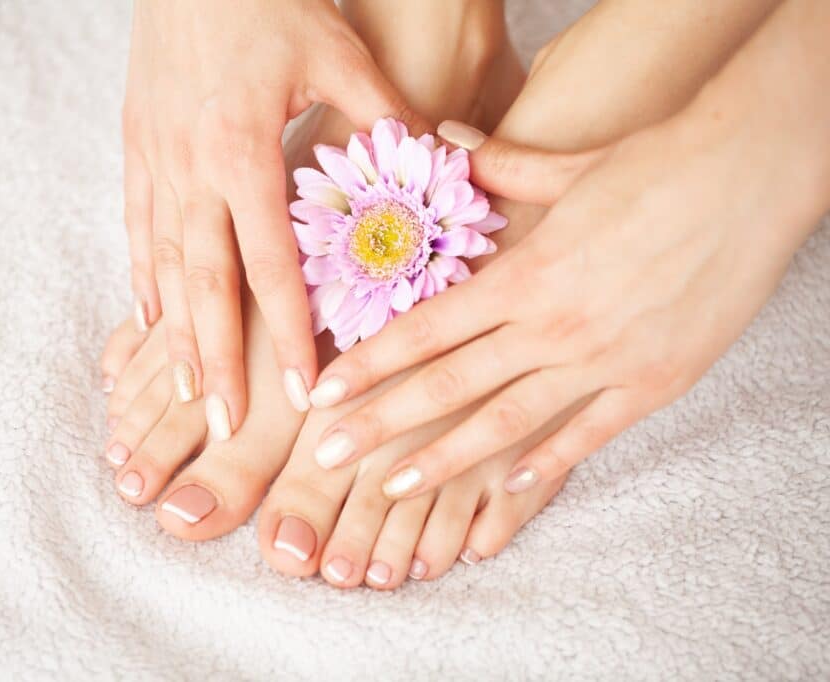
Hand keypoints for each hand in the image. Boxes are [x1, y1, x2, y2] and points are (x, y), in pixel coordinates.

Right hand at [122, 0, 419, 437]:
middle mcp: (191, 167)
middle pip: (204, 284)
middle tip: (224, 427)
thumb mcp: (337, 52)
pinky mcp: (136, 148)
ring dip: (174, 337)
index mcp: (243, 150)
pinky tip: (148, 322)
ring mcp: (155, 160)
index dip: (284, 337)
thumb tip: (442, 168)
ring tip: (184, 396)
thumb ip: (384, 118)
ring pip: (162, 266)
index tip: (298, 396)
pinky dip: (142, 281)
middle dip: (215, 362)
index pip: (267, 266)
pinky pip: (135, 228)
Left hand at [305, 103, 824, 498]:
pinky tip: (505, 491)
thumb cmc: (654, 168)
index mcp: (524, 273)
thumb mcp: (567, 164)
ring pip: (507, 420)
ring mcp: (602, 359)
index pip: (426, 328)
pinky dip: (546, 464)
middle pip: (448, 382)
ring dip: (444, 458)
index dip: (368, 363)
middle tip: (326, 455)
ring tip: (391, 487)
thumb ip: (497, 165)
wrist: (748, 180)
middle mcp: (552, 324)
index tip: (321, 394)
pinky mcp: (652, 383)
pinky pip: (588, 434)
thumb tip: (445, 134)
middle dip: (381, 422)